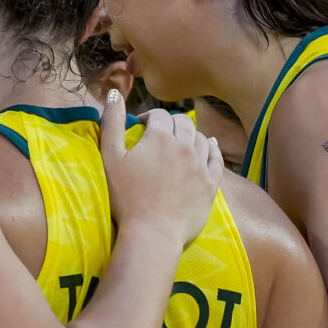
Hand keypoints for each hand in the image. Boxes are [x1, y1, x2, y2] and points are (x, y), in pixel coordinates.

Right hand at [99, 89, 222, 244]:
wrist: (152, 233)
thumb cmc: (126, 197)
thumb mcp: (110, 158)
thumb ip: (112, 123)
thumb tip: (115, 93)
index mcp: (160, 136)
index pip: (158, 115)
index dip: (148, 118)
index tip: (139, 128)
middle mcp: (185, 144)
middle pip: (182, 122)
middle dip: (169, 124)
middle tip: (158, 135)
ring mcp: (201, 164)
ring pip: (200, 137)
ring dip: (189, 134)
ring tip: (178, 143)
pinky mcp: (211, 182)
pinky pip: (216, 157)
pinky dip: (212, 147)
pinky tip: (208, 145)